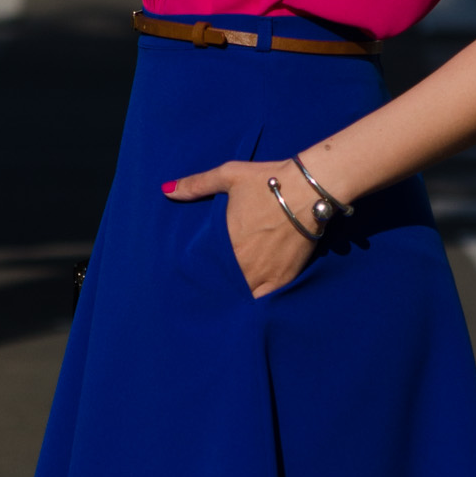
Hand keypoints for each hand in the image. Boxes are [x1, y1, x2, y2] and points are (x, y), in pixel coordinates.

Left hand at [162, 158, 316, 297]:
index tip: (198, 272)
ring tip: (229, 295)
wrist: (309, 191)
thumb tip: (166, 189)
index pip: (204, 266)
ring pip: (241, 294)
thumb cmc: (268, 181)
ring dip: (235, 293)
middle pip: (222, 283)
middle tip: (211, 287)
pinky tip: (251, 300)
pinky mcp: (284, 278)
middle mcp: (242, 263)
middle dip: (217, 284)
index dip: (201, 271)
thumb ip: (197, 185)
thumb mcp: (229, 175)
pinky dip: (256, 301)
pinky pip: (265, 300)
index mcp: (225, 242)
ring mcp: (263, 273)